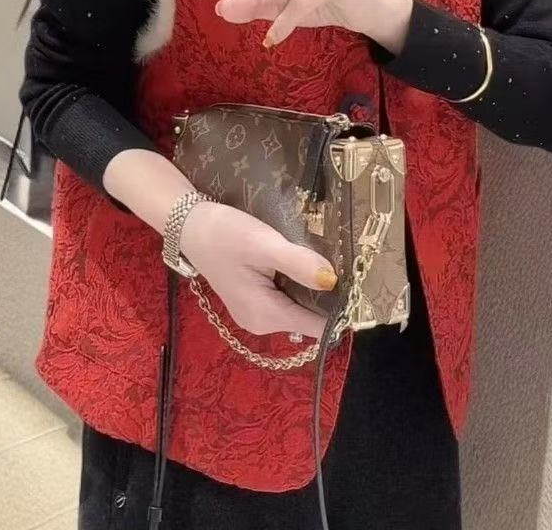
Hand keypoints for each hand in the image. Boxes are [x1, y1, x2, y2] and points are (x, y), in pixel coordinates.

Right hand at [179, 201, 336, 338]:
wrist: (190, 225)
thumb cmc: (224, 234)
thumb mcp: (263, 244)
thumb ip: (298, 264)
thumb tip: (333, 281)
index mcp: (266, 315)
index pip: (317, 326)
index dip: (341, 309)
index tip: (362, 287)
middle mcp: (262, 323)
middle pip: (311, 317)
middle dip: (329, 297)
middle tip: (349, 266)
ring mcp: (257, 314)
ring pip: (300, 307)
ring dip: (315, 289)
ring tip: (330, 261)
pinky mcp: (255, 301)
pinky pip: (288, 299)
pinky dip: (300, 285)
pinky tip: (306, 263)